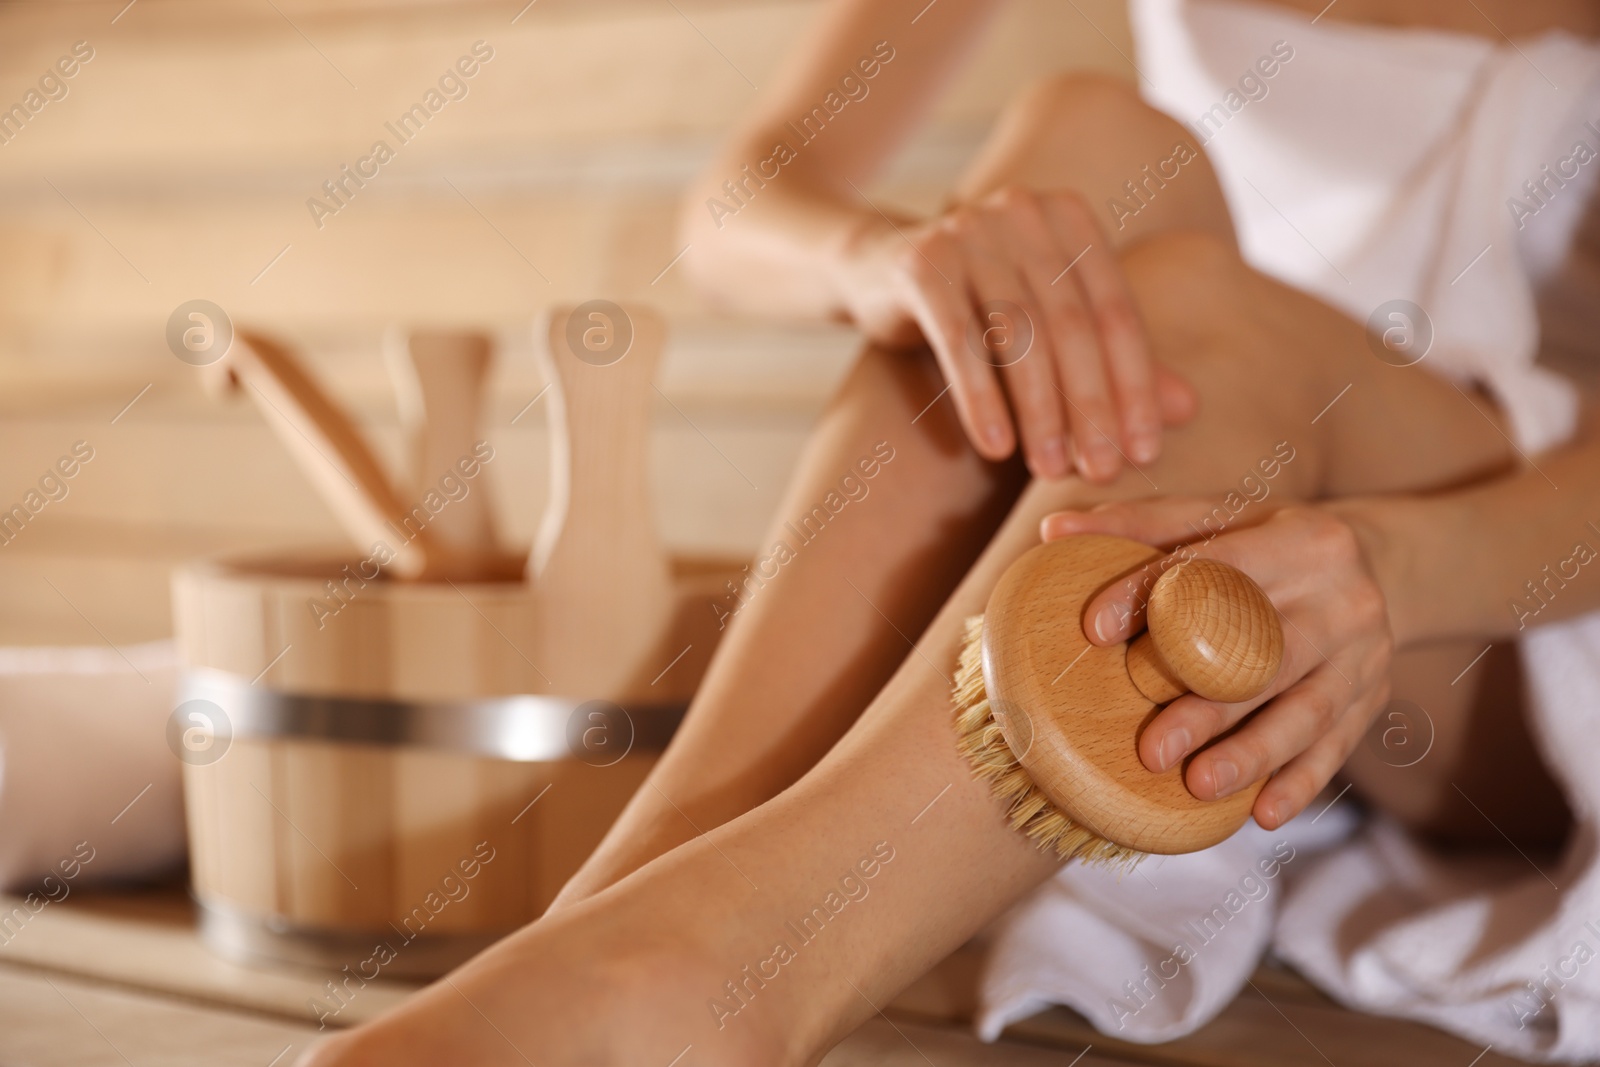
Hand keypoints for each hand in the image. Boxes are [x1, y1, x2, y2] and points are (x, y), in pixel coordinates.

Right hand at [839, 186, 1195, 482]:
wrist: (878, 269)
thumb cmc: (980, 304)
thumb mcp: (1049, 327)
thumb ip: (1112, 359)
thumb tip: (1187, 410)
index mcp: (1070, 218)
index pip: (1116, 312)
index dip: (1135, 386)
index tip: (1144, 453)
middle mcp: (1024, 213)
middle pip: (1072, 325)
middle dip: (1091, 406)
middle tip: (1102, 471)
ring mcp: (969, 232)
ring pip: (1020, 335)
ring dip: (1040, 411)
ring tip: (1051, 471)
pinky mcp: (921, 264)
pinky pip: (959, 342)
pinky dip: (981, 399)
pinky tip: (996, 448)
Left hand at [1039, 499, 1393, 828]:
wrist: (1382, 568)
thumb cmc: (1269, 545)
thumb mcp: (1218, 517)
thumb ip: (1139, 524)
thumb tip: (1055, 529)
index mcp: (1302, 540)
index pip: (1219, 568)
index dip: (1152, 595)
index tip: (1094, 630)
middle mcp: (1342, 598)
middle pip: (1269, 656)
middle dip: (1208, 706)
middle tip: (1149, 749)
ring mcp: (1364, 654)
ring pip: (1306, 711)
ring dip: (1251, 755)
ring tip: (1198, 785)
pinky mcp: (1372, 698)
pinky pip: (1336, 747)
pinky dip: (1300, 784)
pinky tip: (1262, 815)